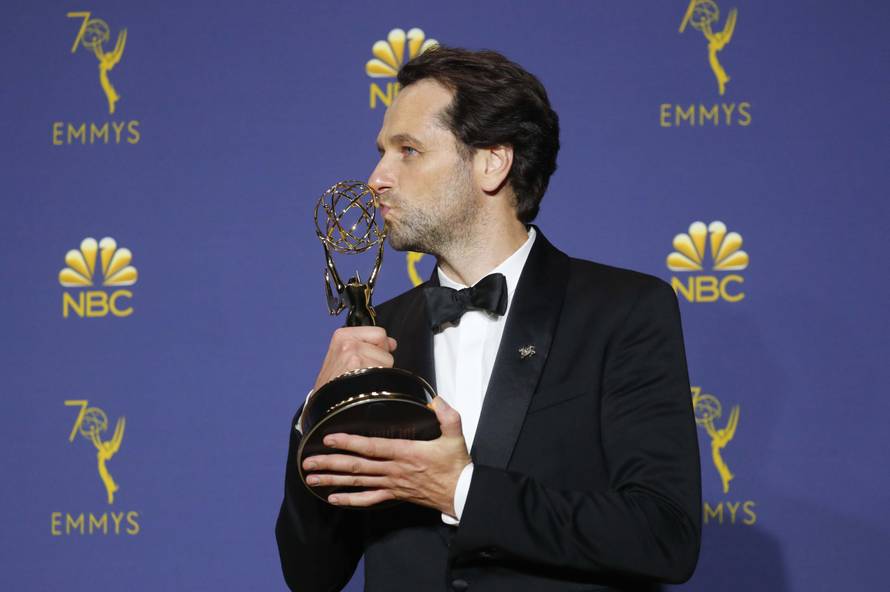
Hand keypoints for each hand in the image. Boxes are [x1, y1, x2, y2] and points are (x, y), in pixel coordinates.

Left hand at [302, 397, 470, 515]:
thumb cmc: (455, 463)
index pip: (372, 447)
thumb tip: (435, 399)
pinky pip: (369, 500)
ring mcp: (392, 484)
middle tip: (307, 462)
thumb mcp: (455, 435)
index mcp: (405, 453)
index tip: (329, 438)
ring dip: (333, 480)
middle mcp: (394, 470)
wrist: (460, 492)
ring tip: (312, 478)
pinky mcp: (394, 495)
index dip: (349, 442)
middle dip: (330, 463)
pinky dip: (350, 500)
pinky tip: (334, 498)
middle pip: (357, 466)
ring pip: (358, 482)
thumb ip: (447, 415)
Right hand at [314, 327, 396, 390]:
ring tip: (363, 380)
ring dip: (380, 371)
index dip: (379, 347)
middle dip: (380, 359)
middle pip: (385, 346)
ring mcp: (353, 355)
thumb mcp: (345, 356)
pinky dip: (379, 381)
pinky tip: (365, 386)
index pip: (379, 333)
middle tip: (364, 371)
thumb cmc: (335, 384)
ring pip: (387, 360)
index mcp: (343, 335)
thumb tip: (391, 343)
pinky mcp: (359, 369)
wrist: (326, 406)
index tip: (369, 357)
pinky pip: (384, 372)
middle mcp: (347, 343)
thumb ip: (369, 345)